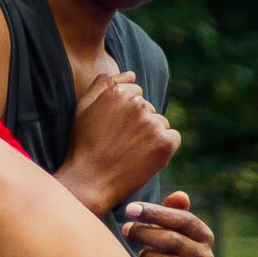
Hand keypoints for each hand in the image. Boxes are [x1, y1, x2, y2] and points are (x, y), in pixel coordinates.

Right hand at [60, 66, 179, 214]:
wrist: (88, 183)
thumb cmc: (83, 146)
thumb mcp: (83, 109)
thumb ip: (104, 84)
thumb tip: (132, 74)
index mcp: (118, 93)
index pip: (136, 95)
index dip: (126, 116)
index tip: (115, 132)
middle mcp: (137, 104)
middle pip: (150, 109)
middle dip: (139, 125)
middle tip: (121, 146)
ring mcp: (151, 123)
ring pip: (161, 123)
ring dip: (152, 137)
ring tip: (131, 154)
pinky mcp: (164, 142)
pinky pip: (174, 138)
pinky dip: (164, 149)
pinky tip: (145, 159)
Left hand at [124, 193, 214, 256]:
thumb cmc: (160, 250)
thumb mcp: (165, 227)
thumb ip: (171, 210)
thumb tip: (180, 196)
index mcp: (204, 236)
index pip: (184, 220)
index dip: (155, 213)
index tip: (129, 209)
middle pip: (175, 241)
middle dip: (145, 233)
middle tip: (125, 229)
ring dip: (147, 256)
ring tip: (137, 254)